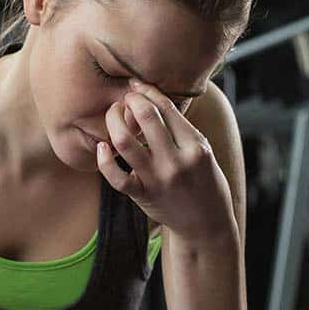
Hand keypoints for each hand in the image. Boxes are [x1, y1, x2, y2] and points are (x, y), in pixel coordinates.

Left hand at [95, 79, 235, 240]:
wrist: (207, 224)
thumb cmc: (204, 181)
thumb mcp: (203, 151)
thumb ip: (181, 129)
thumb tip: (154, 97)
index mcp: (195, 145)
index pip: (167, 108)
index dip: (147, 91)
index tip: (136, 85)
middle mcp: (177, 160)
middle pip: (146, 117)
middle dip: (130, 101)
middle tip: (125, 98)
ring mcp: (158, 179)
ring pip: (125, 142)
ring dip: (114, 122)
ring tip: (113, 115)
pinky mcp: (143, 195)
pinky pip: (116, 176)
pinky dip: (104, 160)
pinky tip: (101, 147)